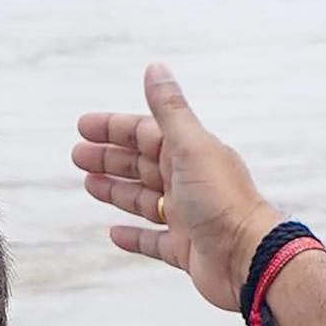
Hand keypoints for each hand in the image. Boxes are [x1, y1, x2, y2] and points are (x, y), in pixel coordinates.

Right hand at [73, 62, 284, 317]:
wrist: (248, 257)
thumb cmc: (223, 201)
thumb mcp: (191, 147)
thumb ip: (170, 110)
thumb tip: (155, 68)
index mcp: (189, 154)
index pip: (145, 134)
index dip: (114, 128)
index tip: (83, 126)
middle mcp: (187, 182)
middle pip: (141, 165)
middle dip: (110, 158)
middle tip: (77, 155)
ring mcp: (186, 217)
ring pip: (144, 200)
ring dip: (116, 190)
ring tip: (89, 183)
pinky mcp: (184, 249)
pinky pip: (153, 240)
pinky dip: (133, 236)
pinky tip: (113, 233)